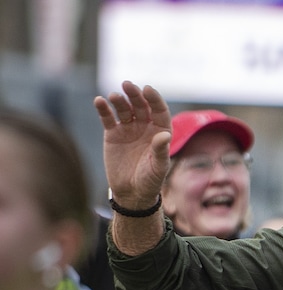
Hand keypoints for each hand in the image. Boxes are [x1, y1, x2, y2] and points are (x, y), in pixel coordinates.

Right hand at [92, 81, 171, 208]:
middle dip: (135, 94)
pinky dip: (103, 109)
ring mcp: (128, 128)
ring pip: (124, 109)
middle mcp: (145, 126)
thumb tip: (165, 135)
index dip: (154, 99)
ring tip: (115, 96)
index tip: (148, 89)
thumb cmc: (150, 180)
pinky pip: (108, 118)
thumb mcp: (158, 167)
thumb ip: (161, 151)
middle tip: (127, 85)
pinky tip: (99, 101)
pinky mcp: (112, 134)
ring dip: (120, 101)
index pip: (159, 110)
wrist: (131, 192)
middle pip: (141, 105)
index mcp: (160, 131)